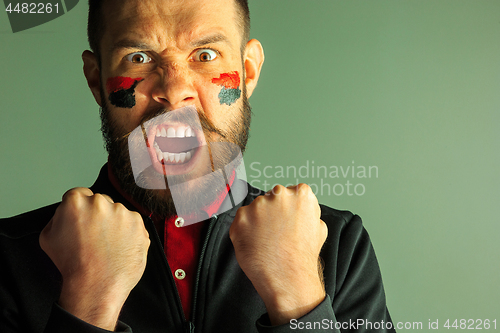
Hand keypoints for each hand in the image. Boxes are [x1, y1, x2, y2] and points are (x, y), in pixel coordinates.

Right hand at [39, 187, 149, 329]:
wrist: (97, 284)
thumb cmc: (73, 265)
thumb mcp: (48, 237)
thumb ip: (57, 217)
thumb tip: (65, 213)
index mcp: (77, 202)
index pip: (79, 194)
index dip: (80, 209)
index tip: (83, 219)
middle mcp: (101, 202)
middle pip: (100, 202)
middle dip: (98, 216)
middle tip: (94, 237)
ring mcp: (122, 212)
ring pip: (118, 213)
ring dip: (115, 224)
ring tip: (107, 246)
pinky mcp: (139, 223)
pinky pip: (133, 224)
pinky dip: (129, 233)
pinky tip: (119, 247)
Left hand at [230, 184, 327, 325]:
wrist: (288, 277)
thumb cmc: (304, 256)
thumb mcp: (320, 227)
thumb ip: (308, 211)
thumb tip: (299, 208)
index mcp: (301, 193)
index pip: (291, 193)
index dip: (288, 209)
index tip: (286, 221)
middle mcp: (279, 194)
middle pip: (272, 198)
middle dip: (272, 212)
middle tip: (276, 233)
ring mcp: (258, 205)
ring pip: (255, 209)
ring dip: (258, 221)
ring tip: (266, 241)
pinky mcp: (241, 218)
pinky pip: (241, 221)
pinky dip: (245, 231)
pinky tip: (256, 244)